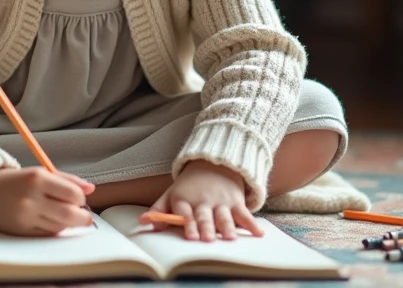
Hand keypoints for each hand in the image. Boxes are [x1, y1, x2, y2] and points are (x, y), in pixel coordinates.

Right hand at [0, 167, 94, 235]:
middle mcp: (31, 198)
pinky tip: (51, 221)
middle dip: (82, 217)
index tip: (79, 199)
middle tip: (85, 217)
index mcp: (37, 179)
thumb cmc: (15, 180)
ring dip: (68, 223)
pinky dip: (54, 229)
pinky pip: (47, 234)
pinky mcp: (21, 231)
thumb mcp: (39, 173)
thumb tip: (91, 189)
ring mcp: (25, 216)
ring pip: (60, 226)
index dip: (80, 199)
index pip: (72, 194)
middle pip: (69, 214)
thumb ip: (67, 180)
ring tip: (64, 215)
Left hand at [139, 161, 263, 241]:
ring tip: (228, 237)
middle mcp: (203, 200)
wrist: (214, 162)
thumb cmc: (189, 185)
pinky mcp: (236, 202)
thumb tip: (143, 222)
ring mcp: (221, 201)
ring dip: (226, 227)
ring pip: (224, 216)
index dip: (187, 223)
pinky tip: (258, 234)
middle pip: (204, 216)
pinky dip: (252, 224)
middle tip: (206, 239)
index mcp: (184, 198)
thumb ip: (158, 209)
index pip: (185, 212)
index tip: (189, 235)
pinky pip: (244, 214)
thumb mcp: (171, 192)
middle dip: (205, 227)